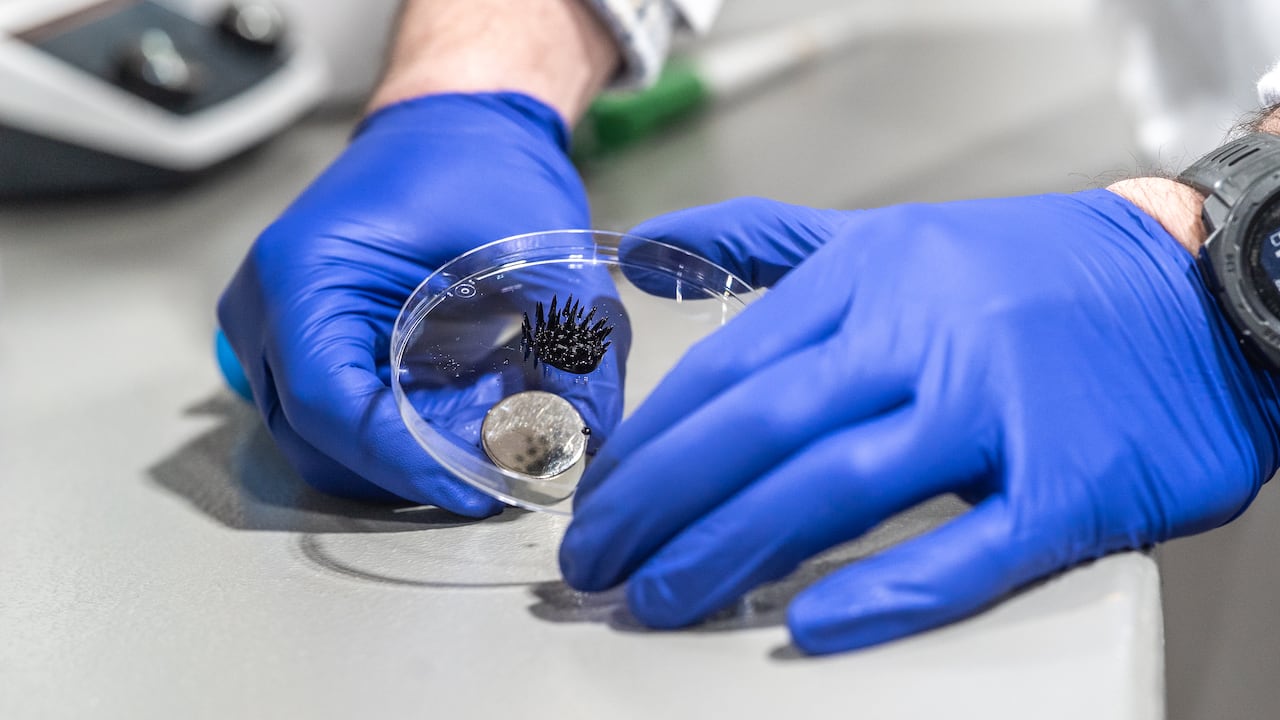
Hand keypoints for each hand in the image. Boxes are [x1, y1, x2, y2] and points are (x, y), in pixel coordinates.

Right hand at [217, 92, 620, 514]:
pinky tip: (466, 407)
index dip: (403, 462)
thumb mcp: (544, 251)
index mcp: (303, 274)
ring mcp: (272, 330)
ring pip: (328, 441)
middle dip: (414, 465)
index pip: (330, 404)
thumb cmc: (483, 169)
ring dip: (410, 454)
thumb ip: (575, 341)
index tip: (478, 490)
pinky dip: (402, 431)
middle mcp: (266, 308)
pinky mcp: (304, 344)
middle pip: (322, 438)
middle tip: (502, 464)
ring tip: (493, 424)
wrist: (454, 125)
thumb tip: (594, 435)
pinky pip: (341, 418)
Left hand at [559, 190, 1279, 653]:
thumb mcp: (891, 234)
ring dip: (731, 550)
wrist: (1204, 289)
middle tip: (598, 563)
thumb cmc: (1035, 274)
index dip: (651, 444)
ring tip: (662, 598)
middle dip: (660, 504)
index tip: (600, 498)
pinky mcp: (1071, 483)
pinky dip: (885, 591)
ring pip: (837, 484)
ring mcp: (1000, 406)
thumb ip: (761, 241)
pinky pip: (967, 548)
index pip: (731, 366)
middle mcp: (929, 331)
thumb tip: (649, 252)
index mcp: (876, 274)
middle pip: (762, 426)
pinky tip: (811, 626)